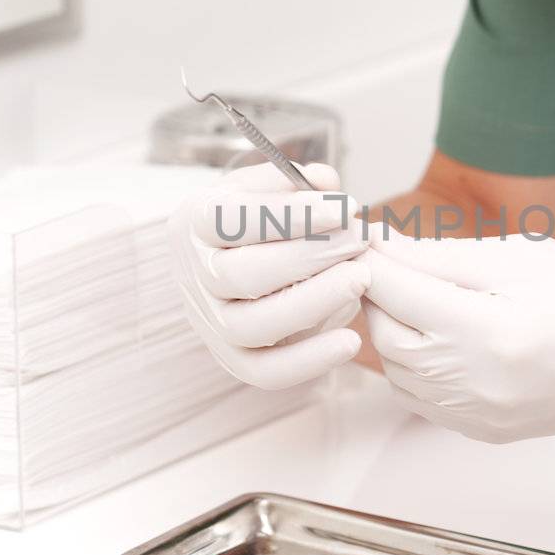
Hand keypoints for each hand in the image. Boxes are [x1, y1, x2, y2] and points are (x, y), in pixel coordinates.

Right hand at [166, 161, 369, 390]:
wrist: (227, 262)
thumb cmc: (254, 220)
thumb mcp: (266, 189)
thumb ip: (296, 182)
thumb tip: (326, 182)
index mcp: (195, 223)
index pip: (231, 218)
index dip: (290, 215)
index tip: (343, 208)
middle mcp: (194, 275)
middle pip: (244, 274)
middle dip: (311, 256)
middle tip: (360, 239)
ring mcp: (210, 322)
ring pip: (253, 325)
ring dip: (313, 302)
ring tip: (360, 278)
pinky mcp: (231, 359)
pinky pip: (265, 372)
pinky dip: (308, 362)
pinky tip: (352, 341)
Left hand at [362, 226, 554, 444]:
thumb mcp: (520, 256)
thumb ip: (443, 256)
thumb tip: (384, 247)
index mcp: (490, 332)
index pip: (398, 293)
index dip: (373, 262)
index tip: (363, 241)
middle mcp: (478, 384)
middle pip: (387, 337)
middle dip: (378, 297)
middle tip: (388, 266)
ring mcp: (478, 416)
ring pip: (396, 372)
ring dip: (392, 332)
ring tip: (413, 298)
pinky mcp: (482, 431)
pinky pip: (420, 400)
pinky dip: (412, 367)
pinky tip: (434, 339)